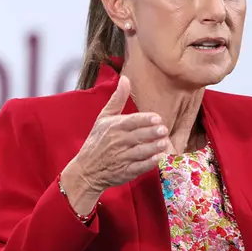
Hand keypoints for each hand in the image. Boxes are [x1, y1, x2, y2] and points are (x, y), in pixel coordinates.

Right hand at [61, 76, 168, 211]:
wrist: (87, 170)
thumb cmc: (97, 141)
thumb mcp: (104, 118)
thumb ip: (117, 99)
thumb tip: (125, 78)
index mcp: (113, 127)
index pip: (131, 122)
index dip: (145, 120)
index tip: (157, 118)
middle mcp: (117, 142)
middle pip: (137, 136)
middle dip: (152, 133)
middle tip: (164, 130)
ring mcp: (121, 158)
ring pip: (140, 151)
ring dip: (153, 147)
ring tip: (164, 142)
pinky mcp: (126, 172)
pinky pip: (139, 167)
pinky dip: (149, 163)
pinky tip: (159, 158)